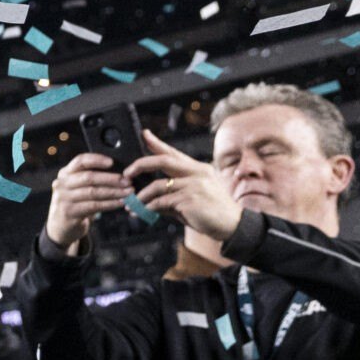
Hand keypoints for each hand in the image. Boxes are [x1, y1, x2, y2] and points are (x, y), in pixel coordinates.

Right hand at [45, 152, 130, 249]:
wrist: (60, 225)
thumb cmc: (76, 202)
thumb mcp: (77, 187)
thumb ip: (89, 178)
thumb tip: (119, 172)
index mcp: (65, 173)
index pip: (80, 161)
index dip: (96, 160)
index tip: (112, 162)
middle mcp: (61, 184)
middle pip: (88, 177)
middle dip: (111, 179)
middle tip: (127, 181)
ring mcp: (63, 199)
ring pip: (93, 192)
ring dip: (114, 192)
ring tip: (128, 192)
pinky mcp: (69, 212)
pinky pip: (94, 206)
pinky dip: (109, 204)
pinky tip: (120, 203)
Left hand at [128, 130, 242, 244]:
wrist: (233, 225)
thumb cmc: (211, 212)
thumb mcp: (190, 199)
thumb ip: (170, 196)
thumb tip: (147, 199)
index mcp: (198, 169)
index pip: (173, 153)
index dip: (157, 143)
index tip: (144, 134)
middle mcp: (197, 173)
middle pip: (163, 161)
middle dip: (140, 165)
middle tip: (126, 174)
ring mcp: (195, 185)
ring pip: (158, 185)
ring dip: (141, 196)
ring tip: (132, 204)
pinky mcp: (191, 199)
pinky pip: (162, 201)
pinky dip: (150, 207)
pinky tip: (144, 211)